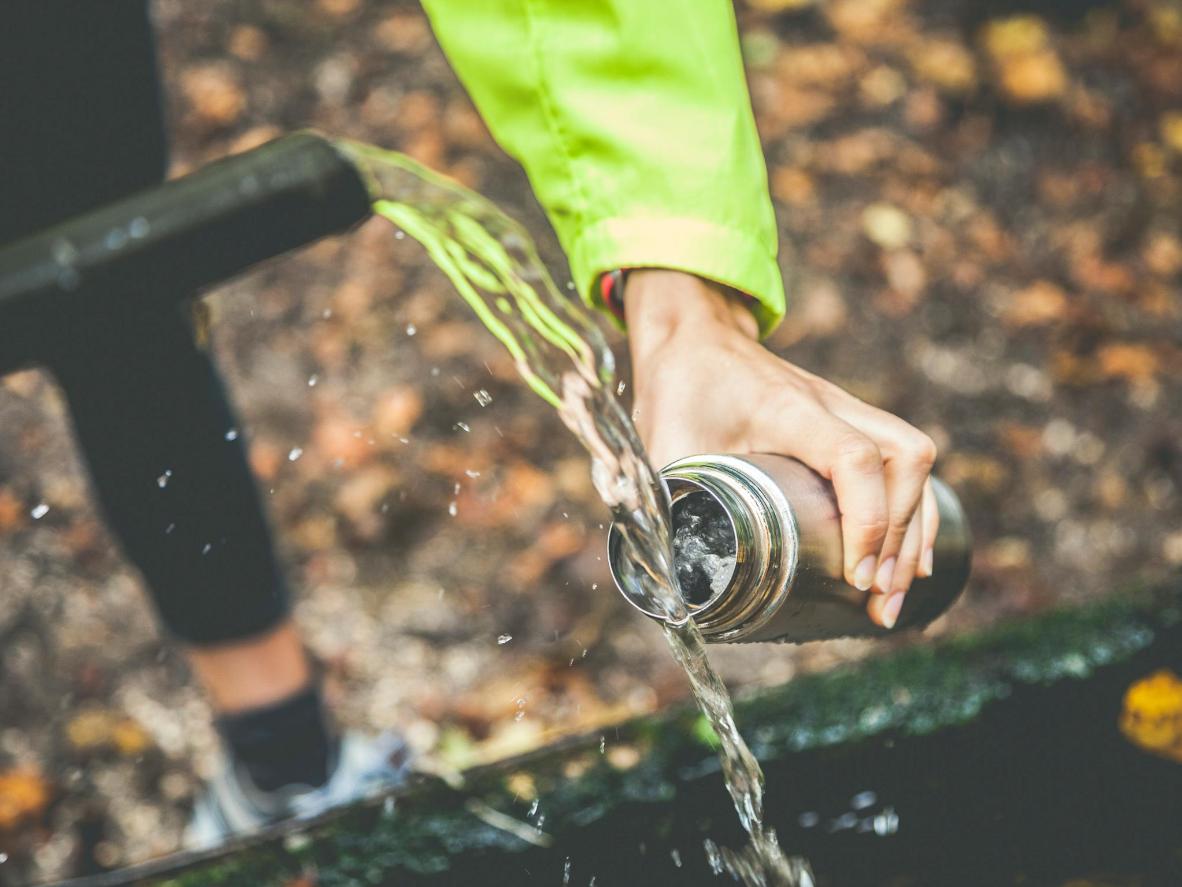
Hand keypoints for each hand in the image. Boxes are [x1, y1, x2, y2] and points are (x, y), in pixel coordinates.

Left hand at [624, 270, 937, 628]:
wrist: (695, 336)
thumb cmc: (678, 387)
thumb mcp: (662, 443)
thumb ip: (662, 505)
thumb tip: (666, 580)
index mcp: (787, 408)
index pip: (853, 456)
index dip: (867, 520)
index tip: (856, 577)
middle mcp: (829, 404)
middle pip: (905, 458)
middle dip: (900, 538)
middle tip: (877, 603)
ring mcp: (847, 410)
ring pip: (914, 459)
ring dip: (913, 532)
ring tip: (890, 599)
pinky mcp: (851, 423)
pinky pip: (906, 461)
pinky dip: (914, 514)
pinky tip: (910, 563)